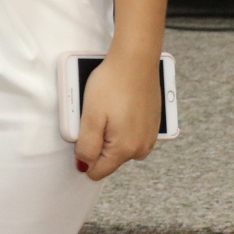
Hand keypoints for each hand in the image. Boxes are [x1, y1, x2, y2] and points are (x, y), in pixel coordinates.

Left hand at [75, 52, 161, 179]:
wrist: (136, 62)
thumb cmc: (111, 86)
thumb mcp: (90, 116)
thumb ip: (86, 145)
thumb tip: (84, 166)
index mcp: (125, 149)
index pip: (98, 171)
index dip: (84, 158)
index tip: (81, 136)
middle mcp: (141, 148)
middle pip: (109, 158)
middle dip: (98, 143)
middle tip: (94, 116)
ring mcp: (150, 137)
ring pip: (121, 147)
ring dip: (110, 135)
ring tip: (106, 110)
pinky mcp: (153, 125)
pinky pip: (132, 135)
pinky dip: (122, 127)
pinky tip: (118, 108)